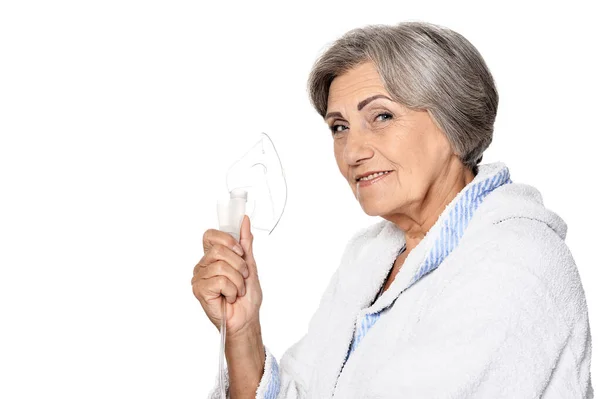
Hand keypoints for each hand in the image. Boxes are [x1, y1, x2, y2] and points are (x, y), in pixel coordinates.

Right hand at [192, 215, 262, 337]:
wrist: (247, 319)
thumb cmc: (246, 297)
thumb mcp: (250, 265)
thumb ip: (245, 243)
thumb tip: (244, 220)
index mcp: (213, 256)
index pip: (210, 235)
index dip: (227, 240)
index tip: (240, 252)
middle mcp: (203, 265)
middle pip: (220, 250)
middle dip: (239, 265)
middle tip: (243, 278)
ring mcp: (199, 277)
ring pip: (221, 266)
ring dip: (237, 280)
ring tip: (237, 290)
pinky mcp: (199, 290)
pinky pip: (220, 281)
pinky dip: (231, 290)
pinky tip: (229, 298)